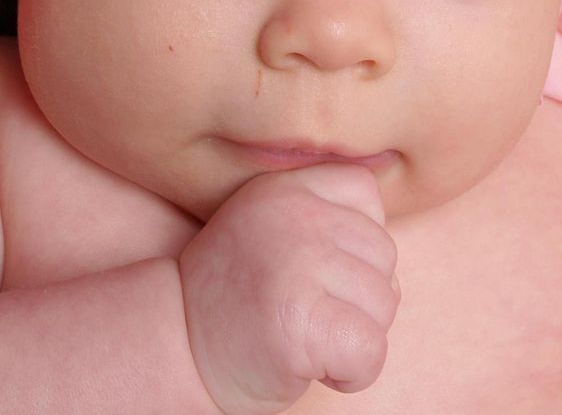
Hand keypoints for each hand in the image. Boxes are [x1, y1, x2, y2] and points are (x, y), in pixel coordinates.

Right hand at [178, 162, 401, 414]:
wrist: (173, 349)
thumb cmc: (235, 300)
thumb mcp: (270, 229)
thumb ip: (321, 215)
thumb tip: (387, 242)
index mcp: (285, 187)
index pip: (367, 193)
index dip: (356, 243)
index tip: (317, 272)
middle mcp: (293, 215)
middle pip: (384, 254)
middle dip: (359, 296)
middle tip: (305, 311)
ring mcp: (296, 264)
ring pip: (384, 303)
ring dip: (355, 335)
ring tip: (304, 336)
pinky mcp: (300, 320)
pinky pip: (371, 350)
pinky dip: (353, 374)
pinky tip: (313, 367)